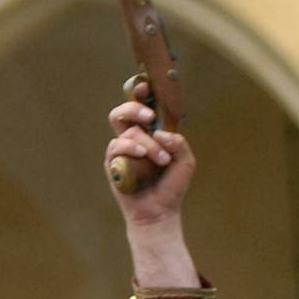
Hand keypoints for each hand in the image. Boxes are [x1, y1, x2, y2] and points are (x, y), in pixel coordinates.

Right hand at [104, 88, 196, 225]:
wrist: (158, 212)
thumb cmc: (172, 187)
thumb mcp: (186, 162)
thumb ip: (179, 143)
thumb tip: (160, 133)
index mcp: (152, 134)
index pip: (143, 108)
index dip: (140, 93)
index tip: (145, 85)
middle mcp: (135, 139)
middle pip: (122, 112)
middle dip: (133, 107)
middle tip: (149, 116)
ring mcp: (122, 151)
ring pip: (127, 131)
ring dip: (145, 142)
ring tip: (160, 159)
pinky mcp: (112, 163)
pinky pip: (115, 146)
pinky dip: (130, 148)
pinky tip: (142, 156)